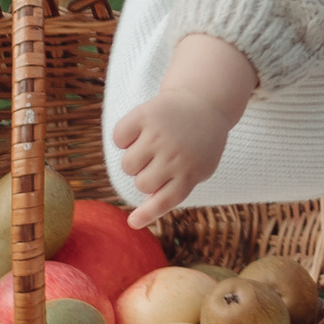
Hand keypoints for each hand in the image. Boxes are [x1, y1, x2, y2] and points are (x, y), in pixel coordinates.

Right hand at [112, 86, 235, 227]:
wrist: (204, 100)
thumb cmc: (199, 142)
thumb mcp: (199, 168)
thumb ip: (175, 189)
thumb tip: (143, 211)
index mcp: (189, 173)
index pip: (164, 201)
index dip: (147, 214)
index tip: (133, 223)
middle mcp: (174, 156)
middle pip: (141, 184)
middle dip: (145, 176)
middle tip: (159, 160)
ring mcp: (159, 135)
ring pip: (128, 165)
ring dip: (134, 158)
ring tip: (151, 145)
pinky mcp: (145, 115)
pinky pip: (119, 138)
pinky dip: (124, 137)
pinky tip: (140, 130)